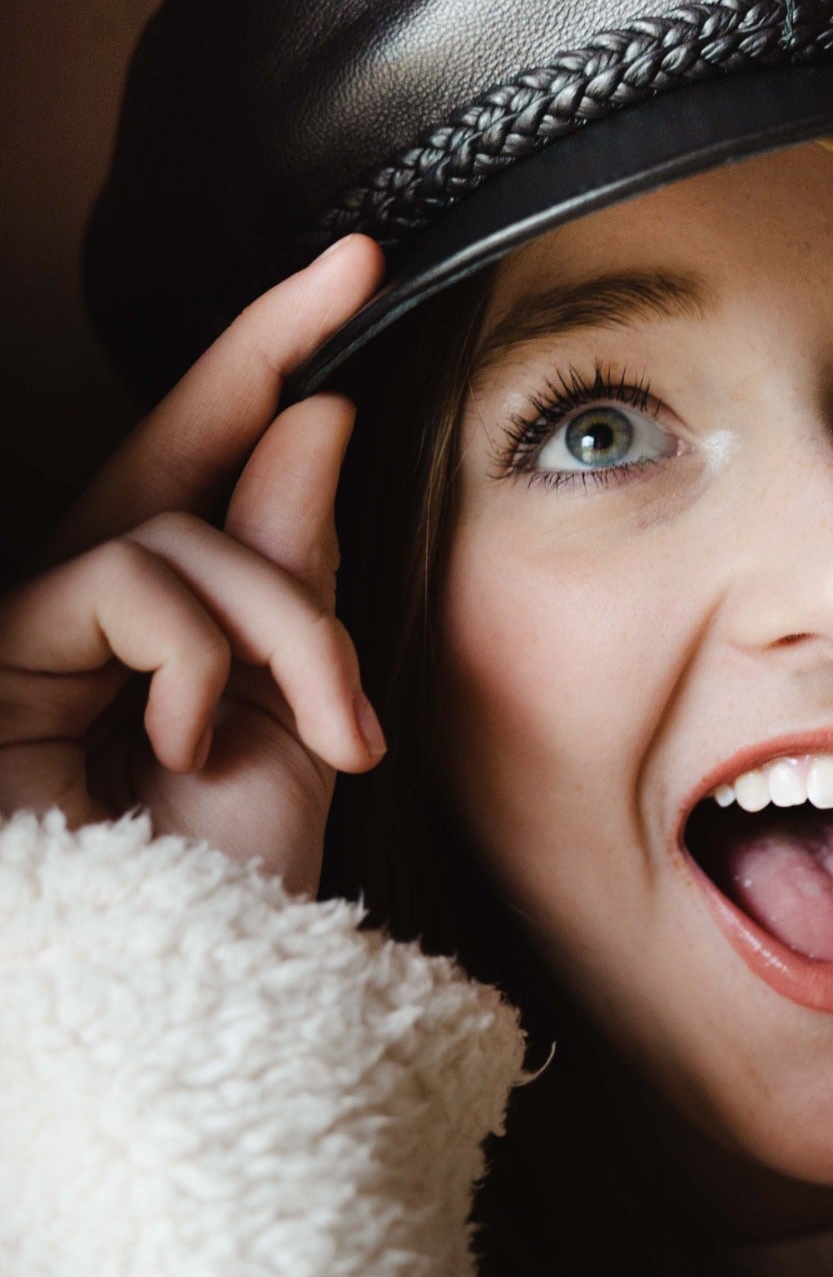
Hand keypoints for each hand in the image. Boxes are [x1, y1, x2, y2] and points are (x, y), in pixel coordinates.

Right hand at [0, 235, 386, 896]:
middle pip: (173, 452)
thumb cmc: (229, 888)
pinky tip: (190, 738)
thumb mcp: (293, 719)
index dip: (267, 365)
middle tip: (352, 261)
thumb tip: (312, 416)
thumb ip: (292, 580)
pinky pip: (127, 583)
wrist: (174, 1015)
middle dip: (261, 347)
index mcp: (171, 631)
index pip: (215, 476)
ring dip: (283, 620)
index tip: (355, 268)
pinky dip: (200, 654)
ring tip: (325, 729)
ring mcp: (33, 632)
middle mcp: (89, 616)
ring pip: (181, 530)